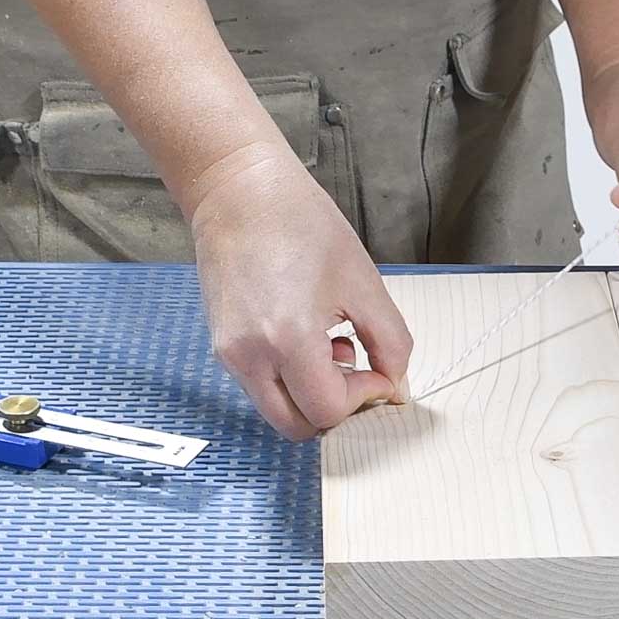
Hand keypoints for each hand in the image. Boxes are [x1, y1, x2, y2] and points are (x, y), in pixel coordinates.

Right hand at [189, 143, 412, 439]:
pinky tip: (309, 336)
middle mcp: (249, 356)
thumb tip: (395, 379)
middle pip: (296, 426)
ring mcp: (229, 354)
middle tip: (361, 373)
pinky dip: (291, 378)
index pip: (327, 410)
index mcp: (287, 338)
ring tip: (334, 345)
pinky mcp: (223, 345)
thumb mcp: (364, 282)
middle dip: (336, 410)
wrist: (240, 192)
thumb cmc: (300, 223)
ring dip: (312, 394)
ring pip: (278, 408)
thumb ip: (390, 339)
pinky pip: (262, 384)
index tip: (380, 371)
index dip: (363, 399)